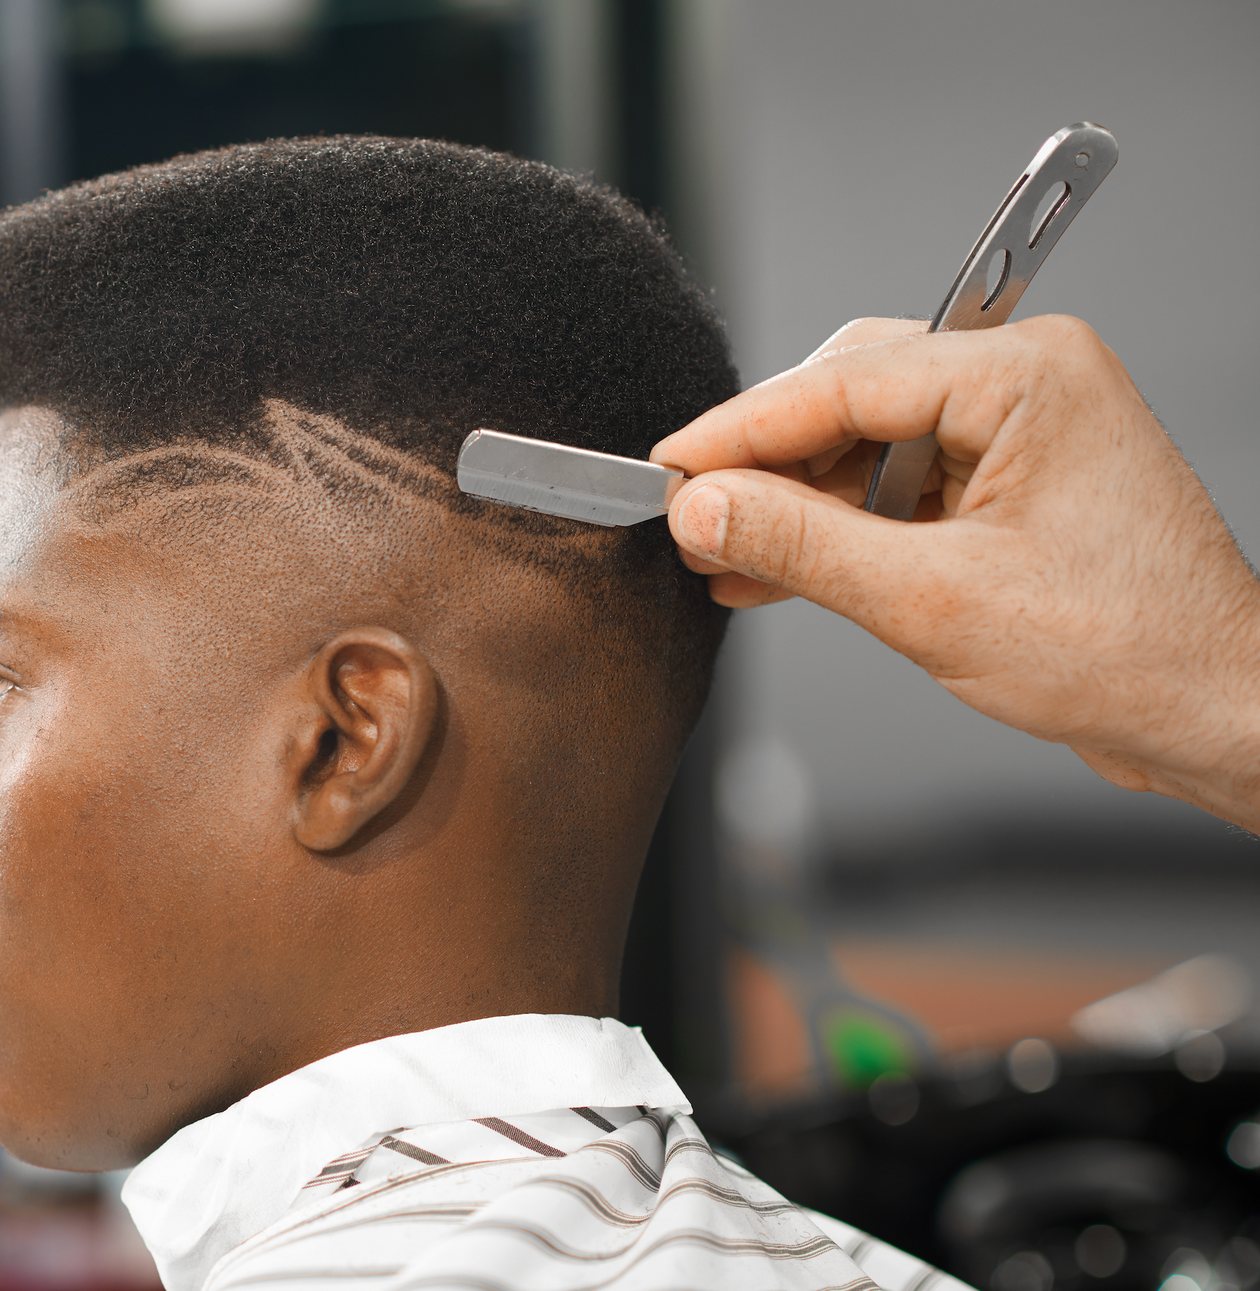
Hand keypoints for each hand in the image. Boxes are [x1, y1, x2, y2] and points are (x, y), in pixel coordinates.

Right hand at [650, 314, 1259, 833]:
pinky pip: (897, 486)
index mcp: (1026, 375)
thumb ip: (803, 545)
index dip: (740, 430)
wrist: (1218, 714)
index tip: (669, 468)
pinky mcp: (1012, 484)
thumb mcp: (933, 600)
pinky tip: (776, 569)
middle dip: (765, 465)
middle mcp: (1027, 384)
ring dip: (794, 505)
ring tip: (724, 556)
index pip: (842, 382)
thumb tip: (705, 509)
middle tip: (691, 516)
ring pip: (865, 446)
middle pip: (848, 399)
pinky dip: (838, 529)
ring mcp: (1022, 433)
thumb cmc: (1131, 652)